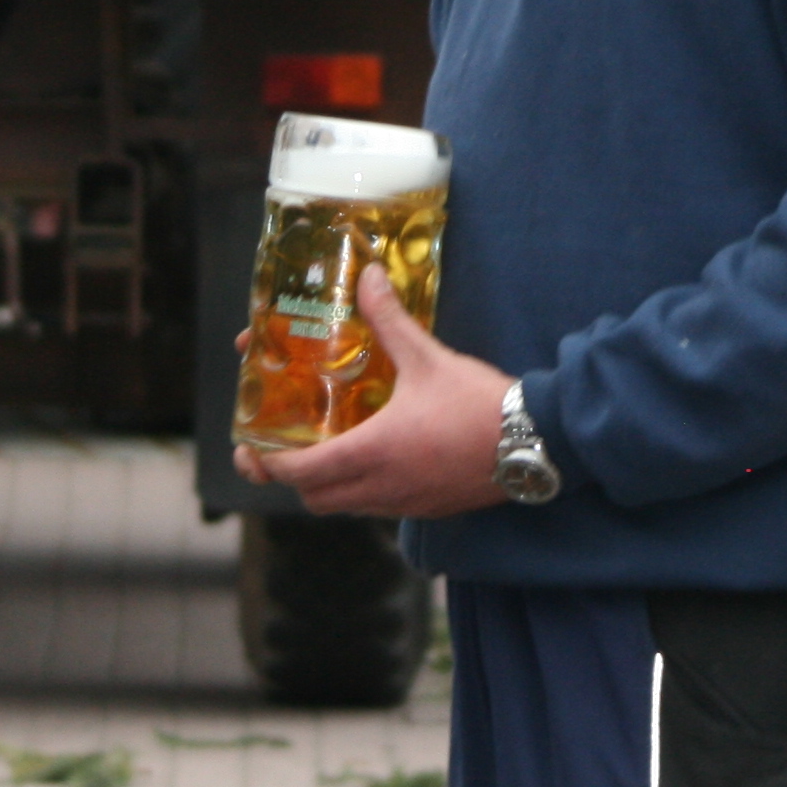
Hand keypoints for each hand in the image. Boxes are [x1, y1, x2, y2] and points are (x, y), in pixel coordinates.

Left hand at [234, 267, 508, 517]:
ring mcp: (404, 504)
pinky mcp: (427, 508)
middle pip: (315, 498)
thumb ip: (389, 320)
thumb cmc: (477, 404)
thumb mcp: (427, 357)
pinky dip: (360, 490)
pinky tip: (374, 459)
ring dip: (326, 485)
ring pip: (345, 506)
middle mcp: (379, 488)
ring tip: (323, 450)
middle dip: (291, 477)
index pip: (299, 472)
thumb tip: (367, 278)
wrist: (534, 442)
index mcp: (371, 453)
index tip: (251, 448)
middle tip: (282, 448)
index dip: (267, 464)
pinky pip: (376, 508)